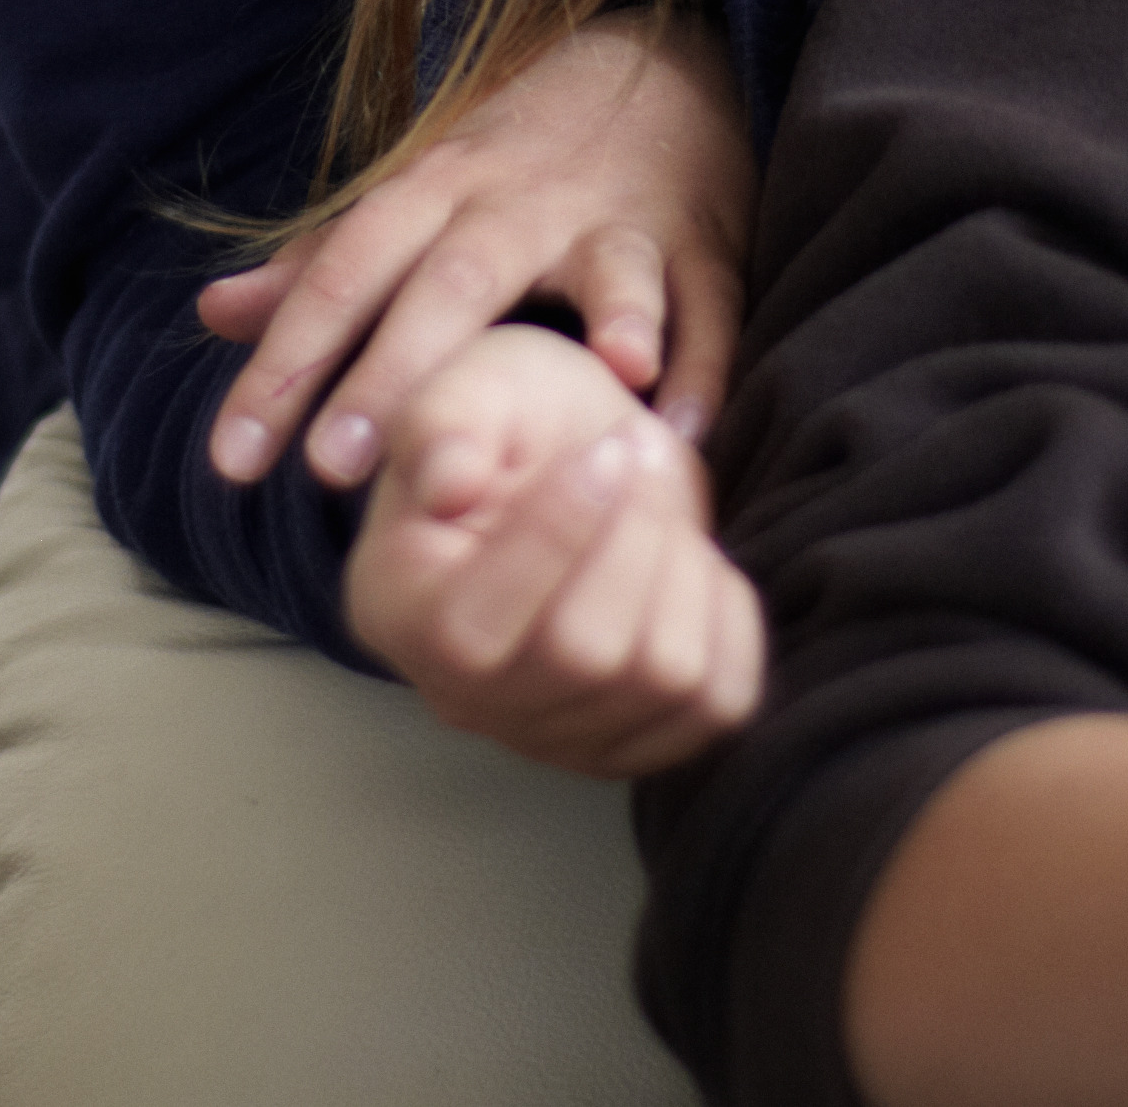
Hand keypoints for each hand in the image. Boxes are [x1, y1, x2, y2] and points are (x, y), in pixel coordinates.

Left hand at [191, 5, 747, 488]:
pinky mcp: (703, 239)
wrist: (653, 64)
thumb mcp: (411, 194)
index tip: (232, 462)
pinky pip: (710, 300)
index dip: (284, 364)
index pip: (342, 275)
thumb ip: (321, 265)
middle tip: (337, 470)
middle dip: (395, 371)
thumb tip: (211, 313)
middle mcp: (518, 200)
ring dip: (612, 319)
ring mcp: (617, 217)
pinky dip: (706, 359)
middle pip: (453, 282)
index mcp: (433, 189)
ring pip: (608, 268)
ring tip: (605, 382)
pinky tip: (686, 426)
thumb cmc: (510, 164)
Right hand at [342, 322, 766, 775]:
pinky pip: (721, 698)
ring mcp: (553, 735)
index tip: (606, 447)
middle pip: (585, 656)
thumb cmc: (511, 419)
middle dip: (637, 533)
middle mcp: (464, 699)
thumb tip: (448, 483)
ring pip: (666, 677)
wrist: (565, 455)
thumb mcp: (468, 384)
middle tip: (643, 450)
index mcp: (398, 612)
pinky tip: (690, 557)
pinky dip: (729, 615)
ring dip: (687, 563)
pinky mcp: (639, 741)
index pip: (471, 630)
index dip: (559, 532)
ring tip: (662, 497)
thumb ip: (443, 421)